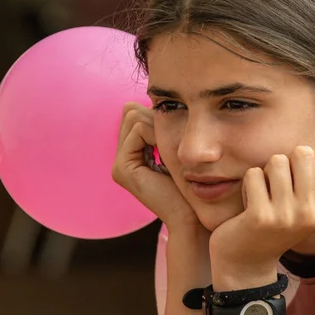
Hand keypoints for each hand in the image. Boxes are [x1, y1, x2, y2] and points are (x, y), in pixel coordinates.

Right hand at [112, 103, 199, 229]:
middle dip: (156, 118)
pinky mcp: (122, 169)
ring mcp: (119, 164)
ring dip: (159, 125)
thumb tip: (152, 99)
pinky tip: (169, 152)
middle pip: (132, 111)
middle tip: (176, 142)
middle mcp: (122, 157)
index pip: (136, 112)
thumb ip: (164, 125)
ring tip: (173, 149)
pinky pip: (139, 129)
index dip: (158, 116)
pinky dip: (158, 133)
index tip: (178, 136)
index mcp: (132, 152)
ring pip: (134, 116)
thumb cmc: (195, 182)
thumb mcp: (179, 146)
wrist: (194, 215)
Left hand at [209, 147, 314, 286]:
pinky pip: (254, 174)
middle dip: (286, 162)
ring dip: (265, 173)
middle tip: (276, 185)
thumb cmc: (277, 226)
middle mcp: (312, 213)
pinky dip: (248, 183)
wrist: (246, 261)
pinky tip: (249, 202)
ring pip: (277, 161)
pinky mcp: (261, 216)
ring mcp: (287, 215)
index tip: (296, 178)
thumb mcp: (307, 212)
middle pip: (303, 153)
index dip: (308, 158)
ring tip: (263, 193)